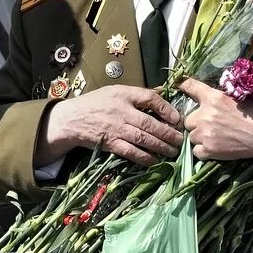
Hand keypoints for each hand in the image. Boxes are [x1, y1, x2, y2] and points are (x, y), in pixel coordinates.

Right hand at [37, 85, 182, 166]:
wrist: (72, 119)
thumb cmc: (95, 103)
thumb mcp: (115, 91)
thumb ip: (136, 95)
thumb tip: (162, 95)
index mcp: (123, 94)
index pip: (150, 98)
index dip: (166, 108)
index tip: (177, 118)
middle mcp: (121, 111)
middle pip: (149, 122)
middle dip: (168, 132)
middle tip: (180, 139)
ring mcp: (116, 128)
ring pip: (143, 139)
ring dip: (160, 146)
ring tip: (173, 151)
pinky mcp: (110, 143)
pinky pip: (130, 152)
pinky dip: (144, 157)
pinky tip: (155, 160)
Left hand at [178, 78, 252, 168]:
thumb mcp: (237, 98)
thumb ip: (218, 98)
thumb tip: (207, 98)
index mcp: (214, 97)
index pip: (190, 86)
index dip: (182, 85)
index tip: (178, 85)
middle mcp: (206, 114)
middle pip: (188, 119)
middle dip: (196, 122)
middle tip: (210, 125)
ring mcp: (206, 133)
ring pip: (191, 135)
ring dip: (200, 136)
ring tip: (215, 137)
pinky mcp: (210, 150)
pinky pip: (196, 151)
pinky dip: (203, 151)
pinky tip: (215, 147)